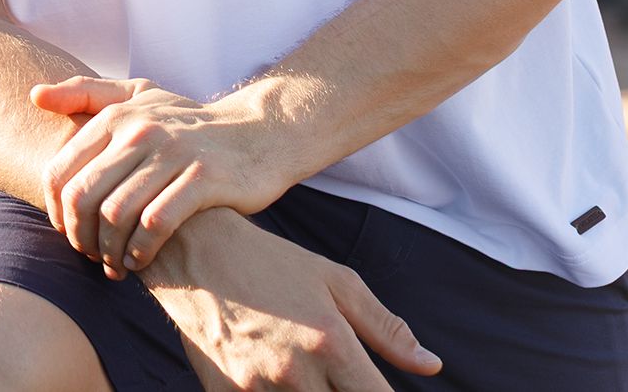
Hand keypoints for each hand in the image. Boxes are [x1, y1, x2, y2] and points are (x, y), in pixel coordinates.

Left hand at [30, 74, 291, 277]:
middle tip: (92, 255)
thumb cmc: (188, 123)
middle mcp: (141, 129)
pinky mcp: (204, 176)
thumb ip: (86, 94)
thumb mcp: (139, 97)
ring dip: (110, 251)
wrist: (257, 133)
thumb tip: (34, 96)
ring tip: (115, 264)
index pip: (60, 172)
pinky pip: (157, 223)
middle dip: (80, 237)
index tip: (72, 233)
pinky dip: (141, 250)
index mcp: (117, 114)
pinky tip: (141, 259)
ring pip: (117, 214)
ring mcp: (173, 152)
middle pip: (83, 197)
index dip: (57, 214)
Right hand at [145, 208, 442, 389]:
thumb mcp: (334, 280)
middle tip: (340, 379)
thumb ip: (385, 327)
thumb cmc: (272, 262)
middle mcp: (296, 371)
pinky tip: (280, 382)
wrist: (196, 250)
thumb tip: (432, 365)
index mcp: (331, 340)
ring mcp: (256, 390)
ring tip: (311, 376)